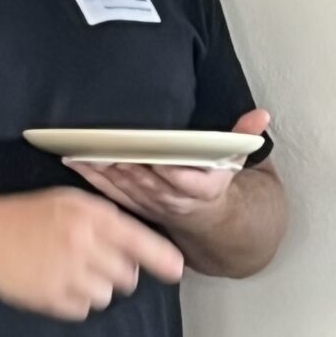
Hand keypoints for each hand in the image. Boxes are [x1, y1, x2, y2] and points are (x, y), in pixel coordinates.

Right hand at [0, 185, 184, 319]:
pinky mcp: (52, 297)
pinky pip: (82, 310)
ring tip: (71, 272)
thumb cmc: (28, 216)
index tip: (176, 270)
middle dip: (118, 273)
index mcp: (90, 218)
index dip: (161, 258)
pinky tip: (57, 283)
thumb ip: (105, 220)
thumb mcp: (70, 203)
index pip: (138, 241)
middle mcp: (83, 245)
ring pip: (106, 296)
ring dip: (96, 288)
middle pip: (127, 276)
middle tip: (96, 263)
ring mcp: (68, 274)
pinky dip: (75, 301)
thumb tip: (139, 247)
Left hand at [70, 109, 270, 228]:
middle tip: (106, 143)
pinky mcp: (132, 204)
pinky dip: (91, 175)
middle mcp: (172, 200)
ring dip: (103, 167)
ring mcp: (149, 204)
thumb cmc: (216, 184)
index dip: (166, 169)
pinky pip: (108, 191)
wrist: (207, 219)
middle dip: (125, 162)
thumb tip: (261, 117)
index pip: (181, 178)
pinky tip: (75, 159)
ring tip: (84, 147)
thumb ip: (244, 136)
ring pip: (124, 186)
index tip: (153, 154)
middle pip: (146, 180)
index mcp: (199, 190)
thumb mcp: (235, 159)